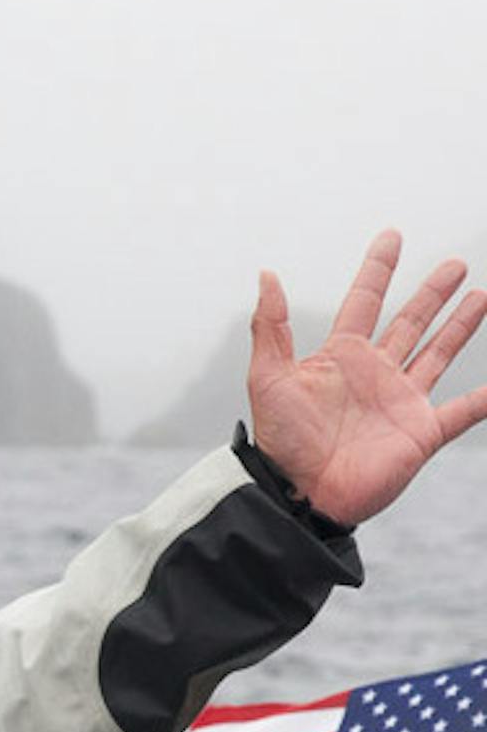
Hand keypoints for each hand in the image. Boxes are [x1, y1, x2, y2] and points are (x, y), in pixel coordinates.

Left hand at [248, 230, 486, 524]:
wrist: (299, 494)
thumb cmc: (281, 440)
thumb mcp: (267, 379)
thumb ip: (270, 328)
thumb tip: (266, 275)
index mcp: (340, 357)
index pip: (364, 301)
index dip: (378, 269)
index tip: (392, 236)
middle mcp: (374, 374)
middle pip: (410, 321)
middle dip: (432, 293)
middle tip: (455, 264)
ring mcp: (400, 401)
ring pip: (438, 353)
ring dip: (460, 325)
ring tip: (482, 295)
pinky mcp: (420, 432)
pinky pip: (463, 411)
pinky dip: (485, 398)